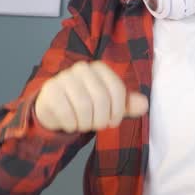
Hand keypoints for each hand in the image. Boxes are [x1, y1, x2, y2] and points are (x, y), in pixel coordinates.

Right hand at [34, 61, 148, 132]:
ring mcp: (64, 77)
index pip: (117, 89)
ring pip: (84, 106)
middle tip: (97, 125)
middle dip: (101, 119)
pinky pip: (67, 112)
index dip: (118, 110)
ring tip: (83, 124)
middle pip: (101, 98)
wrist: (56, 109)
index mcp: (99, 68)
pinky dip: (71, 124)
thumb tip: (144, 104)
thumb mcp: (110, 106)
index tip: (113, 121)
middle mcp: (82, 68)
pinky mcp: (50, 90)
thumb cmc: (86, 106)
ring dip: (86, 123)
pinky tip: (70, 123)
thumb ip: (127, 104)